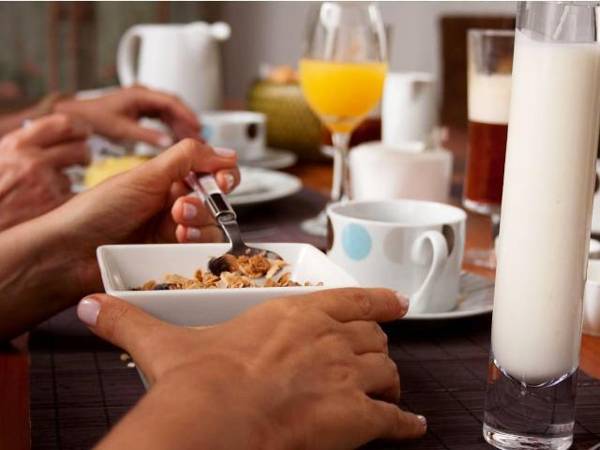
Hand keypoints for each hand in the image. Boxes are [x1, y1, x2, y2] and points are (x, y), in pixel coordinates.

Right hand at [0, 113, 89, 230]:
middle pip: (81, 149)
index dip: (80, 128)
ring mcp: (46, 186)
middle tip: (82, 161)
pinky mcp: (55, 209)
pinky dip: (64, 205)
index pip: (63, 124)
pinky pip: (72, 201)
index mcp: (17, 145)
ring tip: (43, 193)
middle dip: (84, 156)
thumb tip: (58, 136)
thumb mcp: (1, 158)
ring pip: (75, 178)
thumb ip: (25, 145)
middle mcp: (34, 162)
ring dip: (65, 185)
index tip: (84, 133)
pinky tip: (45, 209)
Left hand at [47, 138, 238, 292]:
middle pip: (216, 204)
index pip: (210, 174)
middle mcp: (173, 206)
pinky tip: (178, 242)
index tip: (222, 180)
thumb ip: (187, 158)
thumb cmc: (96, 211)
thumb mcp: (145, 175)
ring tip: (177, 226)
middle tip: (185, 206)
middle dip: (207, 203)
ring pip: (212, 229)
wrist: (69, 254)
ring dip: (200, 224)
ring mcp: (173, 235)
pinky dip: (197, 246)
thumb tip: (226, 152)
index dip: (222, 176)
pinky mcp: (173, 261)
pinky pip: (202, 254)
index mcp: (166, 181)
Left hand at [54, 86, 199, 145]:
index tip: (197, 125)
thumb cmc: (95, 118)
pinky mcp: (142, 110)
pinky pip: (163, 117)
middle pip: (174, 106)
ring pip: (170, 112)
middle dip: (188, 120)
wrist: (78, 117)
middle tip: (201, 135)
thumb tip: (168, 142)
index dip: (186, 113)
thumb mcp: (122, 130)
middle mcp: (144, 95)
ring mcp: (144, 102)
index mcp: (140, 94)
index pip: (170, 101)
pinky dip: (172, 126)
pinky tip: (179, 137)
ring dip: (181, 124)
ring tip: (194, 138)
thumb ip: (147, 136)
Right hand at [78, 289, 425, 449]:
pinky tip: (410, 428)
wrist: (218, 417)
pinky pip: (394, 419)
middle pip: (372, 339)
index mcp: (295, 315)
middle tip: (374, 357)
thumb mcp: (166, 344)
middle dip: (374, 349)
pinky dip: (405, 424)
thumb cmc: (201, 380)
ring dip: (387, 383)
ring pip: (386, 372)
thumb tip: (90, 308)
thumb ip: (129, 321)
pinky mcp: (357, 417)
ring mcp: (347, 376)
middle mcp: (329, 339)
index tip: (395, 302)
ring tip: (386, 392)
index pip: (350, 298)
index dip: (377, 300)